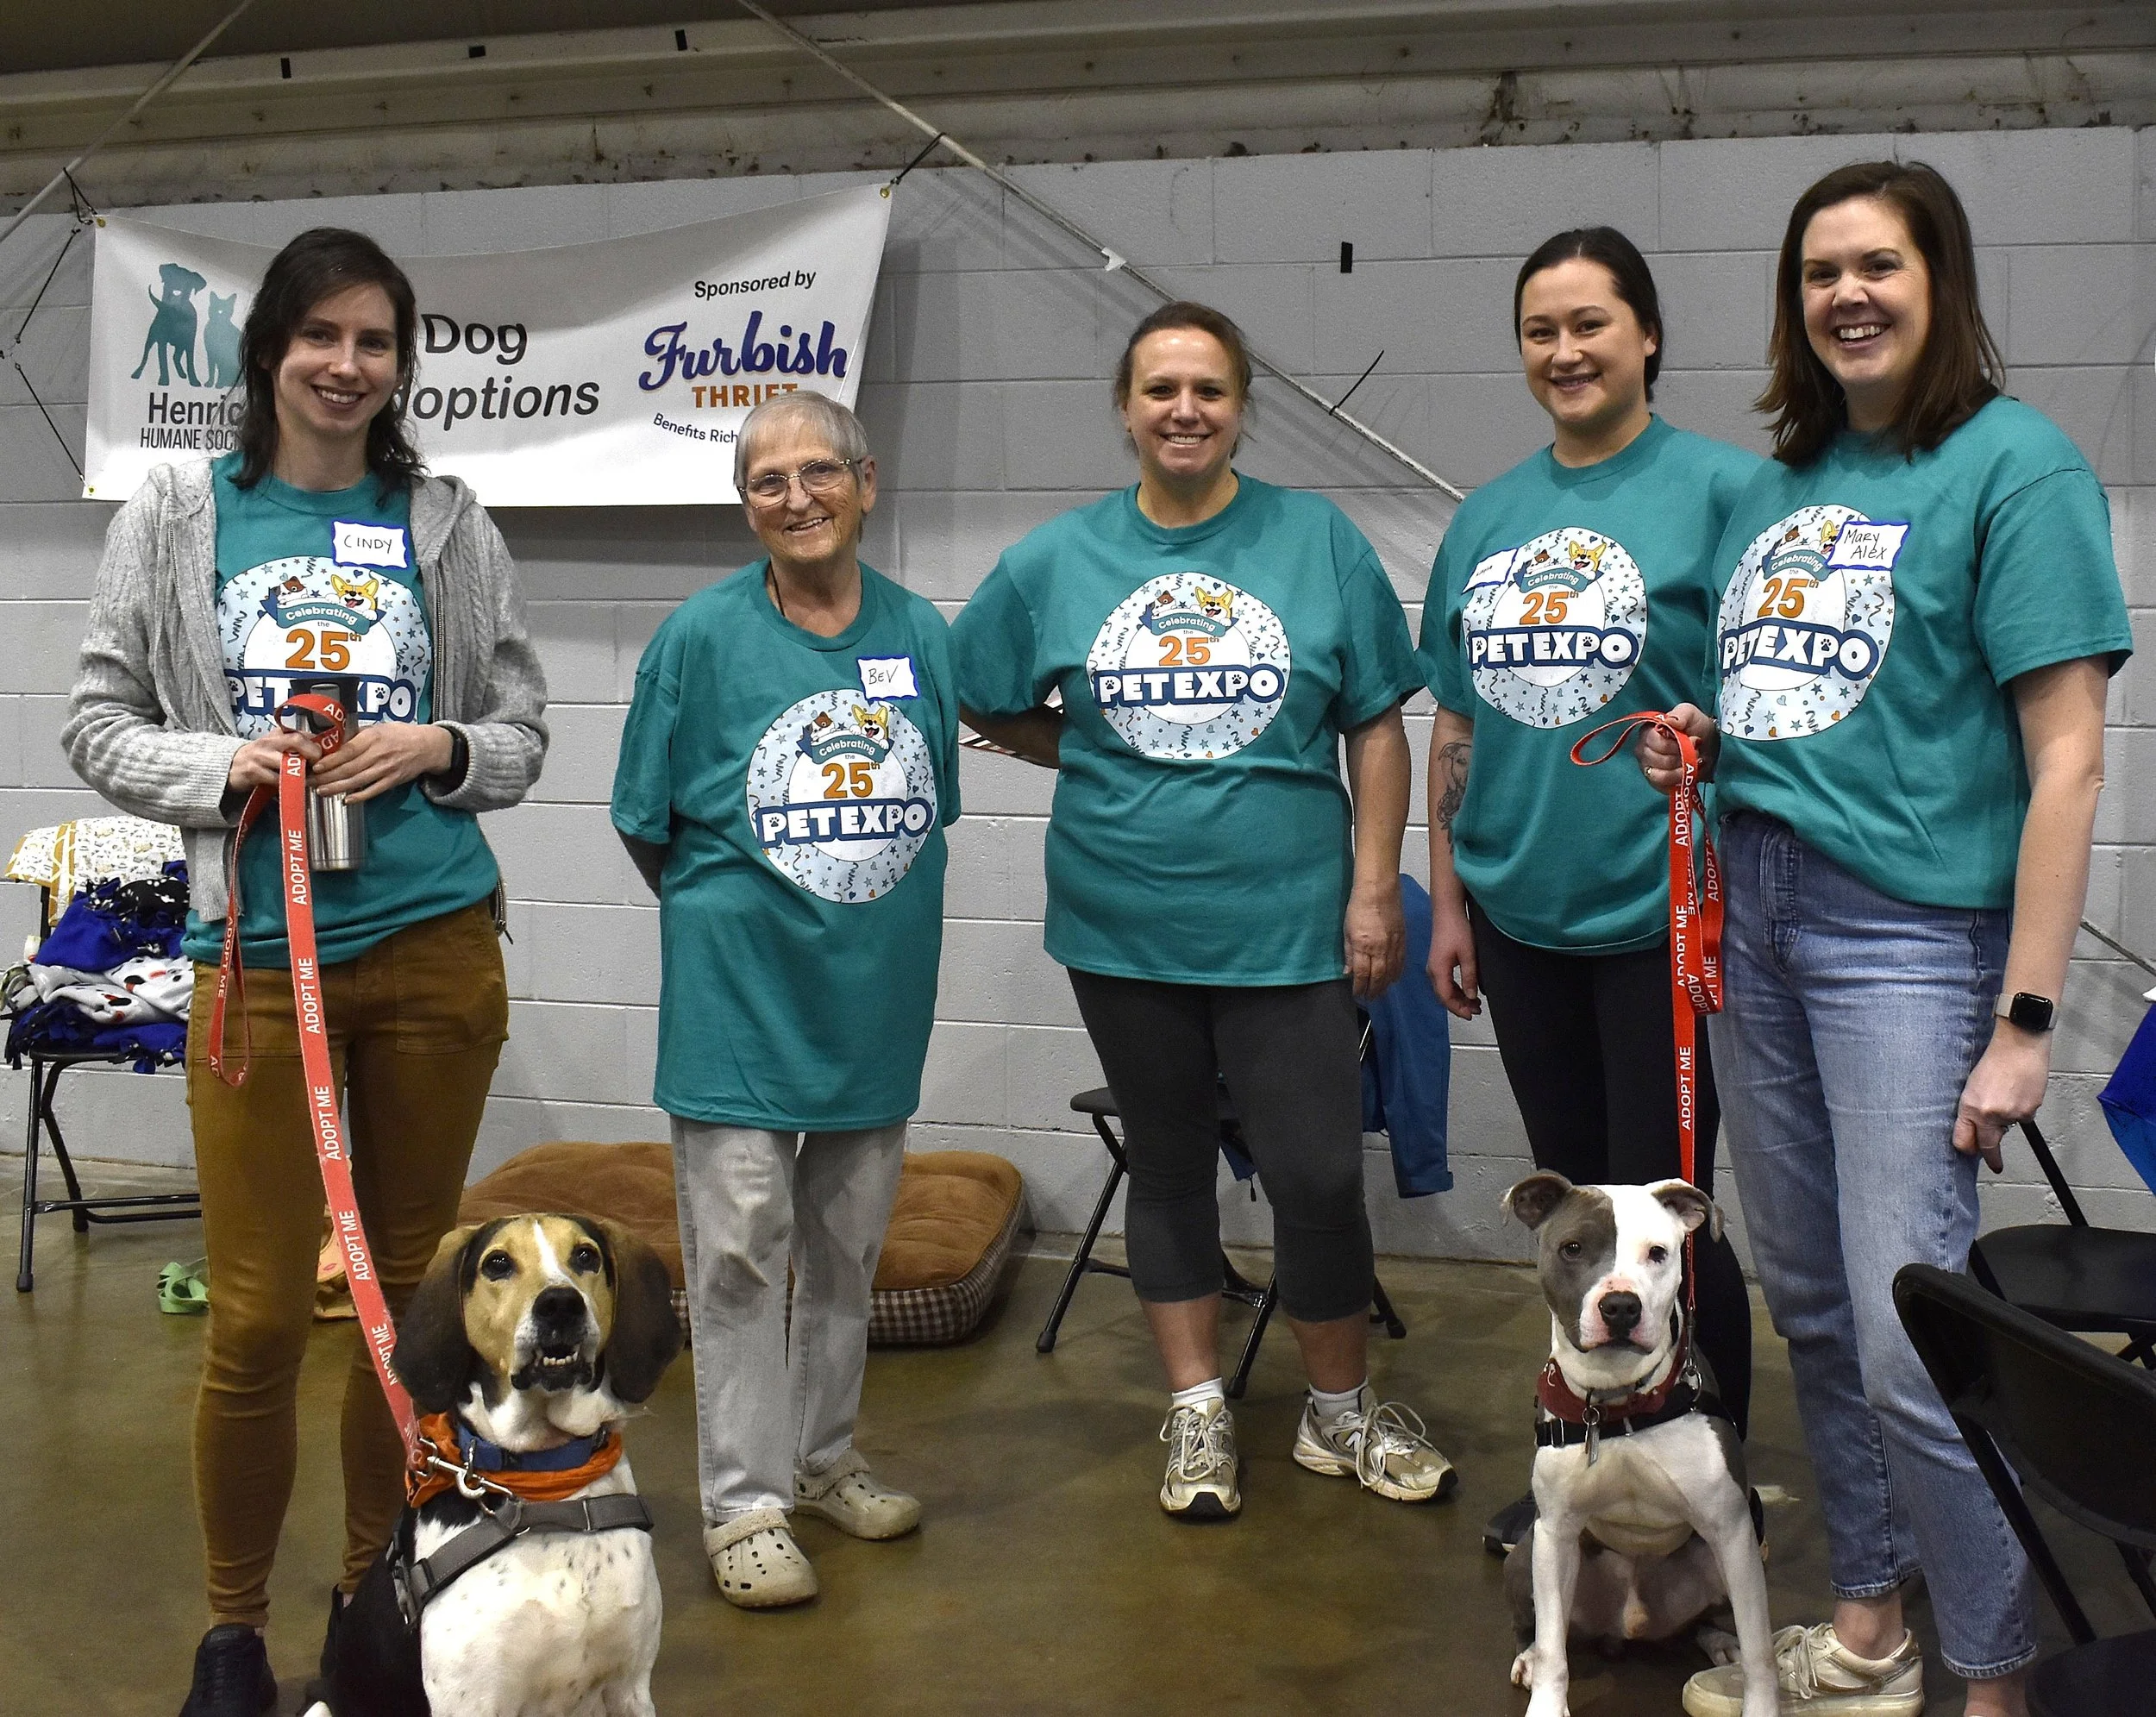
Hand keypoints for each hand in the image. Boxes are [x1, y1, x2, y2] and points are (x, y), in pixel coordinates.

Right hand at [226, 729, 321, 793]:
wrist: (229, 766)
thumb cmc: (259, 758)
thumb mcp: (277, 748)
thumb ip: (296, 748)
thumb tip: (324, 755)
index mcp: (278, 734)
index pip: (304, 734)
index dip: (318, 746)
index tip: (327, 757)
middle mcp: (270, 741)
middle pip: (297, 740)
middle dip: (312, 753)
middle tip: (318, 767)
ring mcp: (260, 755)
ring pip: (287, 762)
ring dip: (301, 773)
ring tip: (308, 780)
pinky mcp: (253, 771)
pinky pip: (276, 779)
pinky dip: (287, 785)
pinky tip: (291, 787)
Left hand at [308, 722, 455, 803]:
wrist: (428, 747)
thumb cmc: (401, 734)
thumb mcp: (379, 728)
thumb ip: (358, 735)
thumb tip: (335, 742)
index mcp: (374, 738)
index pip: (348, 751)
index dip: (331, 760)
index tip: (316, 766)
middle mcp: (379, 754)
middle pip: (349, 768)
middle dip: (327, 777)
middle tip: (310, 782)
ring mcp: (386, 770)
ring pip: (358, 781)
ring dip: (337, 788)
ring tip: (321, 791)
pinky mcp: (392, 781)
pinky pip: (373, 791)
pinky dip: (359, 797)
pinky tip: (346, 800)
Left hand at [1344, 879, 1404, 1000]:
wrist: (1379, 890)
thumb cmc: (1358, 907)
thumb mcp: (1347, 930)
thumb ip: (1348, 953)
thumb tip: (1348, 972)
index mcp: (1363, 945)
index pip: (1361, 973)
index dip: (1359, 987)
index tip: (1357, 994)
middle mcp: (1379, 948)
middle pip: (1378, 976)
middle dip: (1373, 990)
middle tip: (1370, 999)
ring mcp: (1393, 944)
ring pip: (1391, 972)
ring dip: (1385, 985)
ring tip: (1380, 992)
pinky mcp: (1402, 939)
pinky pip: (1401, 962)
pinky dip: (1397, 973)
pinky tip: (1393, 979)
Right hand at [1426, 904, 1481, 1019]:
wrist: (1447, 912)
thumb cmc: (1457, 930)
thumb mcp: (1468, 954)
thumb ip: (1469, 977)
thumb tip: (1472, 996)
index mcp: (1438, 970)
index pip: (1446, 997)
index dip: (1458, 1008)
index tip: (1471, 1015)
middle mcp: (1432, 971)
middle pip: (1444, 996)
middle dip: (1459, 1006)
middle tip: (1476, 1011)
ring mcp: (1434, 967)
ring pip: (1445, 990)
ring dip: (1459, 999)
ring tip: (1475, 1004)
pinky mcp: (1438, 963)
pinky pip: (1445, 983)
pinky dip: (1456, 990)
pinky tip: (1467, 992)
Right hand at [1638, 703, 1719, 794]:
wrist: (1710, 745)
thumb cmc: (1696, 727)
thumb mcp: (1690, 714)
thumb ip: (1680, 715)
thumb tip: (1668, 721)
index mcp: (1646, 732)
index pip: (1654, 742)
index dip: (1675, 743)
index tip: (1694, 739)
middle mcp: (1643, 751)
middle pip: (1658, 760)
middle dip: (1682, 756)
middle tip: (1696, 751)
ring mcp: (1648, 768)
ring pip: (1660, 776)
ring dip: (1682, 770)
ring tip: (1695, 762)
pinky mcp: (1656, 783)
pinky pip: (1664, 787)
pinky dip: (1681, 781)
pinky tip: (1690, 773)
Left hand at [1953, 1024, 2051, 1171]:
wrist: (2019, 1046)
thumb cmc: (1994, 1060)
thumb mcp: (1972, 1085)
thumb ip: (1973, 1109)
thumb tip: (1979, 1128)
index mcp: (1969, 1107)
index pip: (1964, 1140)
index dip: (1968, 1149)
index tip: (1972, 1154)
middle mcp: (1988, 1115)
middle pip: (1988, 1146)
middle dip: (1992, 1158)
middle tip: (1995, 1165)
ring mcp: (2010, 1115)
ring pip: (2008, 1128)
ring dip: (2007, 1120)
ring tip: (2007, 1095)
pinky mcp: (2029, 1112)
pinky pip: (2023, 1118)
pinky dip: (2021, 1110)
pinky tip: (2019, 1093)